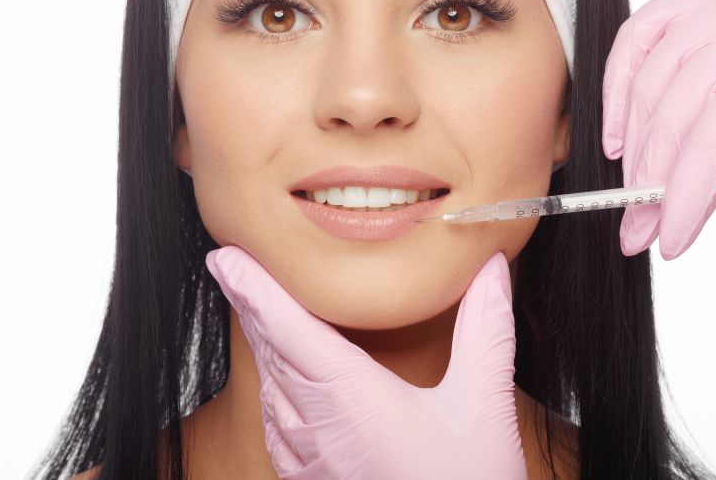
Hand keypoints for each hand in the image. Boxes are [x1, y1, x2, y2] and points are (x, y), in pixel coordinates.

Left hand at [205, 245, 526, 479]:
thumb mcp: (483, 405)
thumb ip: (486, 329)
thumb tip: (491, 268)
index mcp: (351, 401)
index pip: (289, 331)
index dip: (254, 289)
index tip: (224, 257)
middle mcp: (319, 431)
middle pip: (273, 355)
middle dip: (251, 307)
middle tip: (233, 268)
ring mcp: (314, 465)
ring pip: (272, 391)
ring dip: (263, 347)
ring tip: (255, 312)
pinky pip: (278, 429)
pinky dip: (274, 391)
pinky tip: (281, 388)